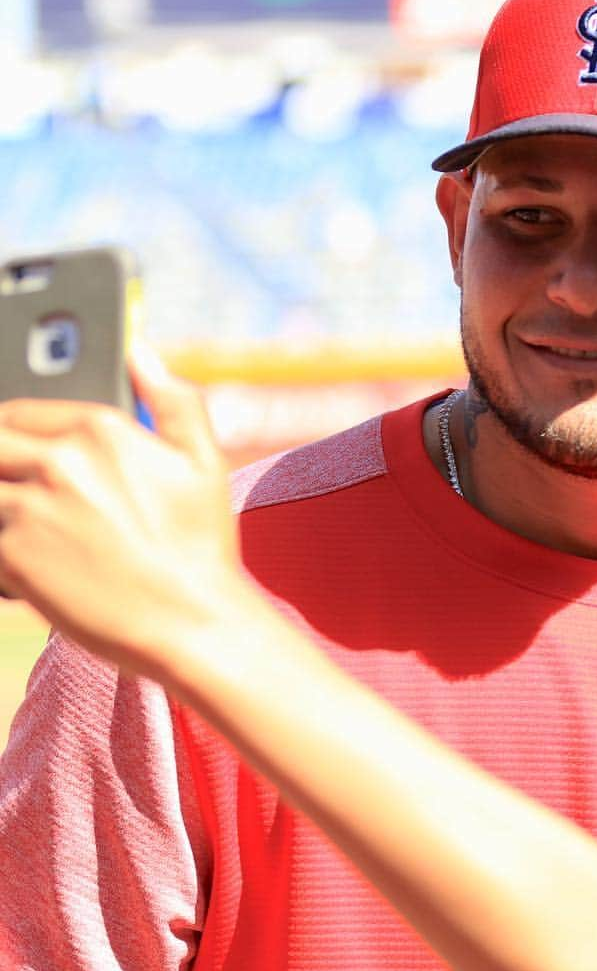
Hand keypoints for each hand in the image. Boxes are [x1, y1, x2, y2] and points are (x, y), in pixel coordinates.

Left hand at [0, 343, 244, 674]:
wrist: (190, 620)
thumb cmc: (200, 543)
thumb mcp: (202, 461)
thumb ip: (171, 398)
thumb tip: (140, 350)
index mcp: (100, 429)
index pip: (19, 412)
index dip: (14, 434)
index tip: (19, 455)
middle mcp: (58, 460)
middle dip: (1, 465)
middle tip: (26, 493)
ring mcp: (28, 508)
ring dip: (5, 512)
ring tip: (41, 535)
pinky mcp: (10, 555)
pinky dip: (4, 557)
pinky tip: (39, 573)